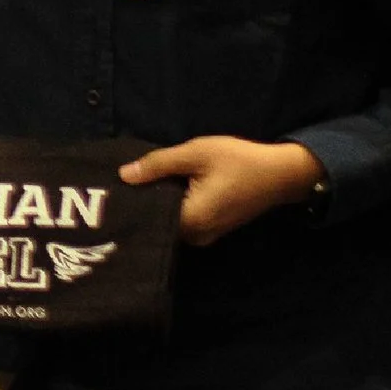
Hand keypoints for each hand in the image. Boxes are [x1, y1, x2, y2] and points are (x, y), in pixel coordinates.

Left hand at [119, 135, 324, 244]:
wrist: (281, 173)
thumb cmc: (239, 161)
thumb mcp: (196, 153)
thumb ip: (158, 165)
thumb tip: (124, 175)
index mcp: (190, 220)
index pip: (147, 218)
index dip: (129, 203)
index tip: (109, 190)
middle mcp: (195, 236)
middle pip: (155, 222)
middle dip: (140, 202)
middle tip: (115, 184)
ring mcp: (204, 236)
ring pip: (168, 222)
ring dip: (155, 203)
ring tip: (133, 184)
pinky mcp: (210, 229)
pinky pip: (181, 220)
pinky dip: (170, 206)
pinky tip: (158, 189)